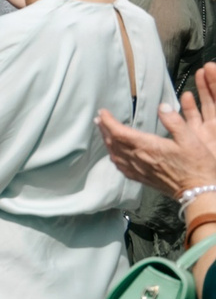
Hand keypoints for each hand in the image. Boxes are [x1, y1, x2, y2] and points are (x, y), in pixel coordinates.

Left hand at [100, 64, 215, 198]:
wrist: (199, 192)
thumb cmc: (196, 165)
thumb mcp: (190, 139)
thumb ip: (174, 121)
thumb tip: (162, 106)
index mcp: (148, 147)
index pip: (119, 132)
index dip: (108, 122)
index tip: (102, 112)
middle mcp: (139, 159)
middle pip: (113, 142)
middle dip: (104, 129)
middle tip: (99, 119)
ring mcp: (139, 170)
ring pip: (115, 155)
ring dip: (107, 142)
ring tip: (104, 133)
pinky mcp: (143, 179)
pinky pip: (122, 168)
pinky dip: (114, 158)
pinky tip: (114, 155)